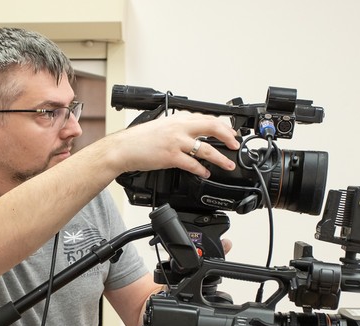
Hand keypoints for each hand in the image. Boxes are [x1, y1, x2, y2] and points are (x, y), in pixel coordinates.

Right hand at [109, 112, 239, 178]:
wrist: (123, 148)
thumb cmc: (138, 140)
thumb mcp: (162, 126)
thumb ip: (178, 127)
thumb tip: (193, 133)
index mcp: (178, 118)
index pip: (207, 118)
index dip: (223, 126)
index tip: (231, 133)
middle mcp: (179, 127)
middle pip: (212, 128)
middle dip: (228, 137)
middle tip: (236, 146)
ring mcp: (176, 142)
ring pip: (206, 148)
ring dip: (220, 158)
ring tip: (227, 164)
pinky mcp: (170, 156)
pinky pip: (192, 164)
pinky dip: (201, 170)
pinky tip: (205, 173)